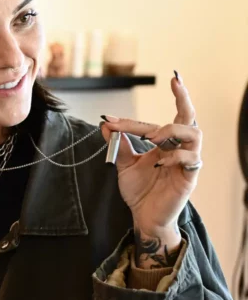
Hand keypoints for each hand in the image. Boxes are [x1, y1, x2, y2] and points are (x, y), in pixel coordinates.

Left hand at [100, 72, 199, 267]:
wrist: (144, 216)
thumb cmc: (140, 190)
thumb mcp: (124, 165)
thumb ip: (118, 145)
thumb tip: (105, 123)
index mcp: (164, 143)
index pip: (156, 122)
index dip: (131, 121)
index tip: (110, 119)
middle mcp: (179, 148)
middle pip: (189, 117)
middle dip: (184, 97)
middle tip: (175, 83)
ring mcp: (187, 161)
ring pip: (195, 133)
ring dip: (173, 130)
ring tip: (153, 139)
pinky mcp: (190, 177)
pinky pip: (191, 159)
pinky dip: (175, 156)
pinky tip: (159, 162)